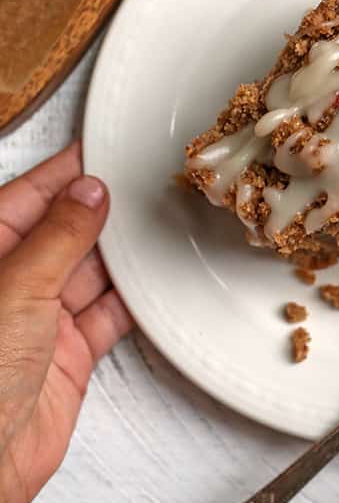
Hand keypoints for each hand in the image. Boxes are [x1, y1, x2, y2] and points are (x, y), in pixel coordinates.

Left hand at [0, 143, 132, 502]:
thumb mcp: (16, 290)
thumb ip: (59, 239)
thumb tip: (89, 193)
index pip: (30, 198)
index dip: (68, 173)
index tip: (103, 147)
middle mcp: (12, 282)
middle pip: (65, 232)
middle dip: (103, 210)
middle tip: (146, 183)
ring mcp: (40, 320)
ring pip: (92, 271)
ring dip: (124, 254)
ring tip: (159, 224)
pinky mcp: (69, 355)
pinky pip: (109, 315)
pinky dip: (135, 300)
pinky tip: (156, 282)